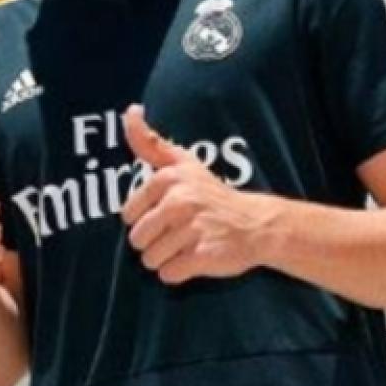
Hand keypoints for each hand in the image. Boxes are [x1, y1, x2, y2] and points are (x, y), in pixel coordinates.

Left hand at [120, 105, 276, 284]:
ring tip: (188, 244)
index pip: (129, 214)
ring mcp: (191, 229)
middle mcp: (179, 201)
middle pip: (137, 240)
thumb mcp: (183, 163)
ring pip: (151, 259)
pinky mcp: (202, 255)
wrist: (256, 224)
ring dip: (166, 258)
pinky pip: (169, 274)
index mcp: (168, 178)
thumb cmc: (211, 195)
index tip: (169, 213)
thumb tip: (130, 111)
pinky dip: (179, 272)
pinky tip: (196, 258)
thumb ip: (151, 142)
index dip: (146, 218)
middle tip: (180, 232)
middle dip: (154, 242)